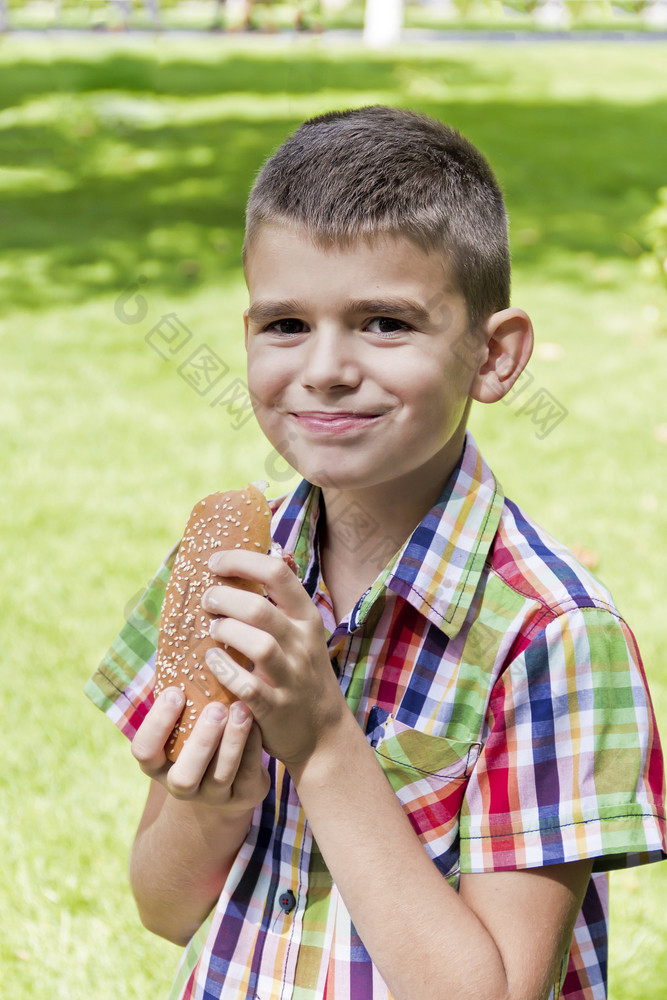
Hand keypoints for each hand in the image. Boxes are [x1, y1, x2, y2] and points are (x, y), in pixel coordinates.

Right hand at [131, 687, 269, 811]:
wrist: (228, 776)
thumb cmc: (200, 731)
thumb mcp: (183, 718)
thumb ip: (178, 692)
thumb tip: (176, 637)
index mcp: (159, 763)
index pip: (144, 751)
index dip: (157, 725)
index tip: (175, 692)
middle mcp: (181, 785)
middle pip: (184, 776)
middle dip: (201, 742)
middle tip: (216, 708)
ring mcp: (213, 796)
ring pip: (220, 776)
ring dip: (232, 742)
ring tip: (242, 710)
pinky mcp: (243, 796)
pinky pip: (248, 776)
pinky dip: (253, 748)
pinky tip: (259, 722)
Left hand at [202, 550, 347, 766]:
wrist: (324, 732)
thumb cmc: (301, 673)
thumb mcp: (302, 633)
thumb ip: (280, 603)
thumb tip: (250, 558)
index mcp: (306, 618)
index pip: (279, 574)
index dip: (242, 561)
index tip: (215, 561)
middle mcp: (302, 644)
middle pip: (261, 609)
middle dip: (225, 598)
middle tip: (207, 599)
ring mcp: (291, 677)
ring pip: (259, 645)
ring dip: (226, 632)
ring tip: (212, 630)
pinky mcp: (276, 708)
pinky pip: (248, 686)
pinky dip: (225, 671)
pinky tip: (212, 662)